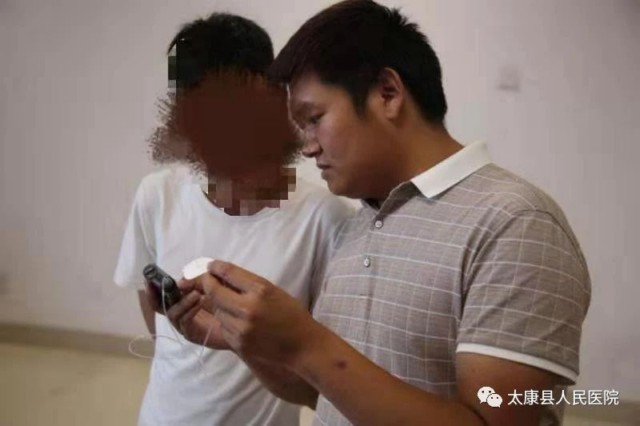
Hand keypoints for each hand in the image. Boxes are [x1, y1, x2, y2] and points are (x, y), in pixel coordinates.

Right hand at [146, 280, 230, 349]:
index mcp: (182, 299)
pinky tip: (200, 301)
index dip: (154, 286)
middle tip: (154, 285)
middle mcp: (180, 312)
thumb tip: (184, 278)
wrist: (242, 324)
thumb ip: (199, 281)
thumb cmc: (228, 303)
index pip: (163, 294)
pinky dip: (189, 310)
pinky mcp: (193, 334)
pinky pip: (184, 322)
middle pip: (160, 306)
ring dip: (182, 301)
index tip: (149, 277)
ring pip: (172, 313)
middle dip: (155, 295)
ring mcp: (185, 324)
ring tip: (197, 293)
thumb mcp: (213, 287)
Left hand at [182, 260, 320, 366]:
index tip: (211, 266)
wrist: (303, 347)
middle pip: (215, 292)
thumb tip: (223, 276)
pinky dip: (227, 323)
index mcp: (261, 290)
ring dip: (220, 306)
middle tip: (208, 280)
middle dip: (209, 284)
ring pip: (218, 311)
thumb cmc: (292, 316)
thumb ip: (249, 285)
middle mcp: (248, 309)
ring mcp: (242, 328)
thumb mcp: (274, 292)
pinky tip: (238, 322)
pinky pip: (224, 328)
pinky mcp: (238, 344)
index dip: (216, 267)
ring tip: (230, 305)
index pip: (229, 273)